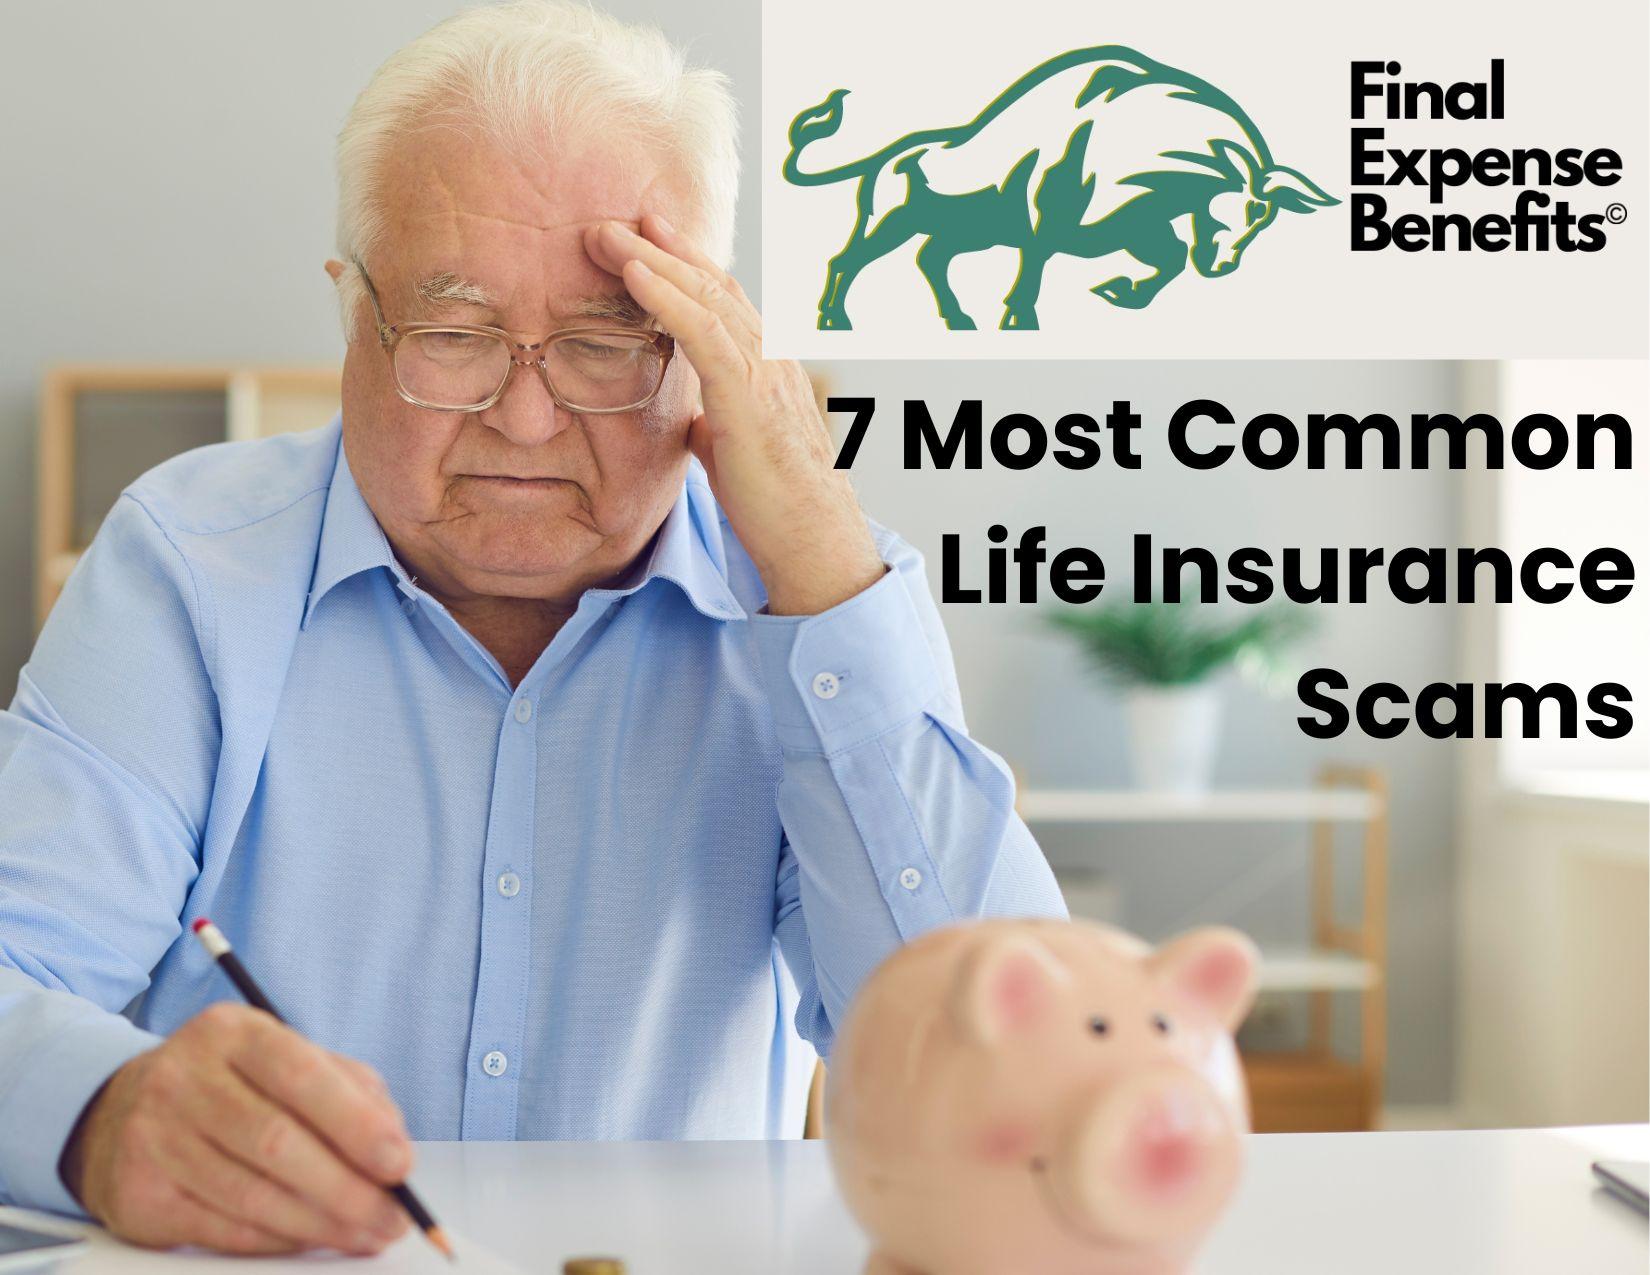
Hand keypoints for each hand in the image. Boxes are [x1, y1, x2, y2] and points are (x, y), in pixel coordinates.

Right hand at [60, 1003, 412, 1255]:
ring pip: (251, 1195)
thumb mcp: (287, 1059)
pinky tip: (312, 1239)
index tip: (399, 1163)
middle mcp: (184, 1078)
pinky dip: (277, 1241)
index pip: (300, 1074)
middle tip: (392, 1216)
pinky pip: (222, 1229)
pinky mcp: (139, 1194)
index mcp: (232, 1032)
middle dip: (346, 1188)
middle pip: (275, 1141)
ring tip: (366, 1235)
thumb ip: (349, 1090)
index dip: (355, 1124)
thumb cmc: (233, 1084)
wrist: (123, 1110)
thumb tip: (394, 1145)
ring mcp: (153, 1137)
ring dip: (320, 1224)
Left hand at [584, 215, 885, 615]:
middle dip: (665, 247)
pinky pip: (702, 331)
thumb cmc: (777, 508)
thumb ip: (717, 426)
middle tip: (620, 218)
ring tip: (607, 234)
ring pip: (706, 297)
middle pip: (714, 286)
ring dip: (653, 259)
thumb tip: (696, 423)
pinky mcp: (748, 396)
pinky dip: (665, 296)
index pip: (725, 303)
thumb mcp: (736, 455)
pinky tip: (634, 273)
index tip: (649, 239)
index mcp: (769, 370)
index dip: (686, 267)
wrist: (814, 542)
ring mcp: (765, 372)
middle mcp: (773, 358)